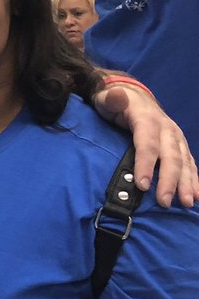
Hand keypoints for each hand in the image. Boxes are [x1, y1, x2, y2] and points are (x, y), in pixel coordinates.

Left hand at [93, 84, 196, 207]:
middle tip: (164, 202)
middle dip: (169, 181)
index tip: (143, 185)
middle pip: (170, 156)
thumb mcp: (107, 98)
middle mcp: (166, 128)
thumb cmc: (115, 102)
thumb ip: (112, 99)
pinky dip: (194, 179)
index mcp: (147, 118)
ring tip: (186, 203)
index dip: (146, 164)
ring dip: (186, 183)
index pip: (147, 143)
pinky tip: (196, 196)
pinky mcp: (180, 145)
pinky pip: (189, 163)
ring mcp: (175, 137)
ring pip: (184, 162)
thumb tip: (117, 96)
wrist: (133, 95)